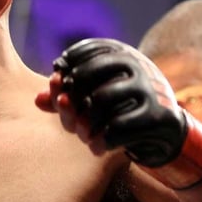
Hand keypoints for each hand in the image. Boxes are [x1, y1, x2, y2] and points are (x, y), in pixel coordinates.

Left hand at [36, 37, 187, 163]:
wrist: (164, 130)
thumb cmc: (121, 109)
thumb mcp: (94, 99)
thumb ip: (66, 96)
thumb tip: (37, 100)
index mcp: (121, 53)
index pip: (84, 53)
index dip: (66, 72)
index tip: (60, 93)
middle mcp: (136, 64)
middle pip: (85, 76)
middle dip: (70, 102)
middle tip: (70, 121)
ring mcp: (148, 87)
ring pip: (99, 101)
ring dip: (83, 125)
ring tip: (83, 136)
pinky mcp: (156, 114)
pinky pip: (117, 128)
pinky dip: (100, 141)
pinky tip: (96, 148)